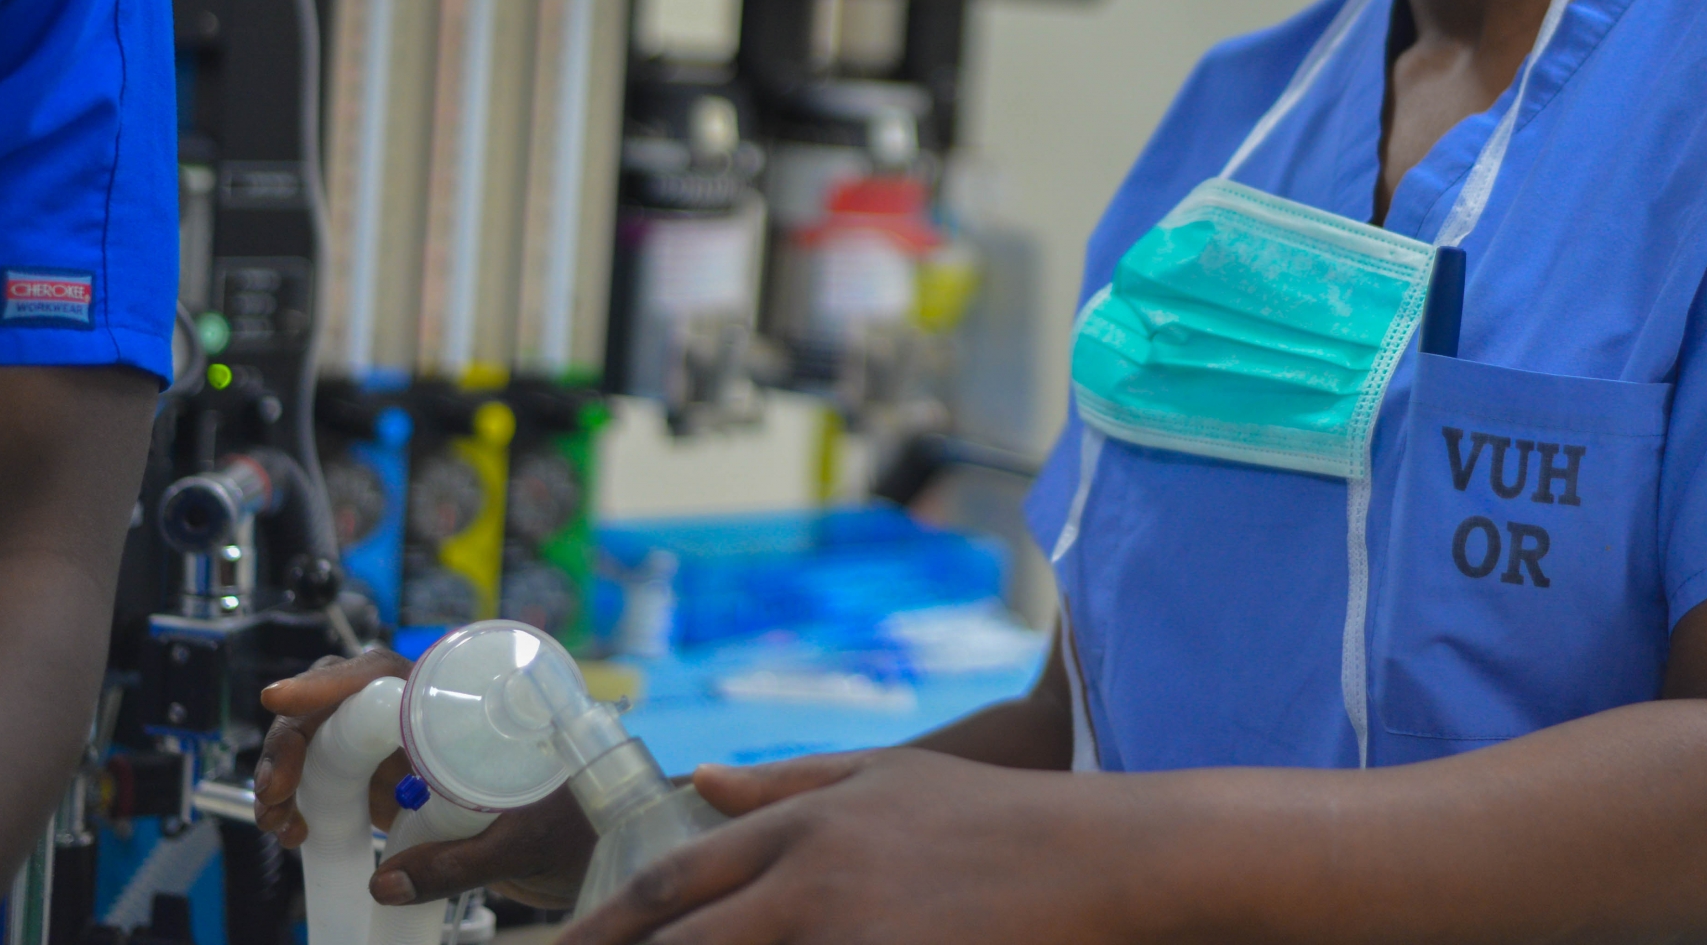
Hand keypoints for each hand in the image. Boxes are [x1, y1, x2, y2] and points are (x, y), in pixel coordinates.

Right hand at [254, 651, 597, 908]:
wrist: (601, 844)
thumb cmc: (581, 820)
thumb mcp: (524, 840)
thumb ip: (456, 862)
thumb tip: (384, 883)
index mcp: (465, 700)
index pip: (383, 671)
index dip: (329, 682)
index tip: (282, 700)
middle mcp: (428, 713)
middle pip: (340, 700)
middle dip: (295, 736)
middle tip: (274, 791)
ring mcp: (409, 747)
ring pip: (328, 736)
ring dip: (290, 768)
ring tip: (278, 818)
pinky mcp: (396, 783)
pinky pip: (336, 776)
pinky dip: (303, 796)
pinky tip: (294, 829)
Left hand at [553, 749, 1127, 944]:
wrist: (1097, 857)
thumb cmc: (994, 818)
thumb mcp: (887, 778)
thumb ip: (788, 781)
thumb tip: (702, 781)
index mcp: (804, 823)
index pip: (676, 878)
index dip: (609, 923)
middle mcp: (811, 877)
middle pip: (685, 935)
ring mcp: (848, 931)